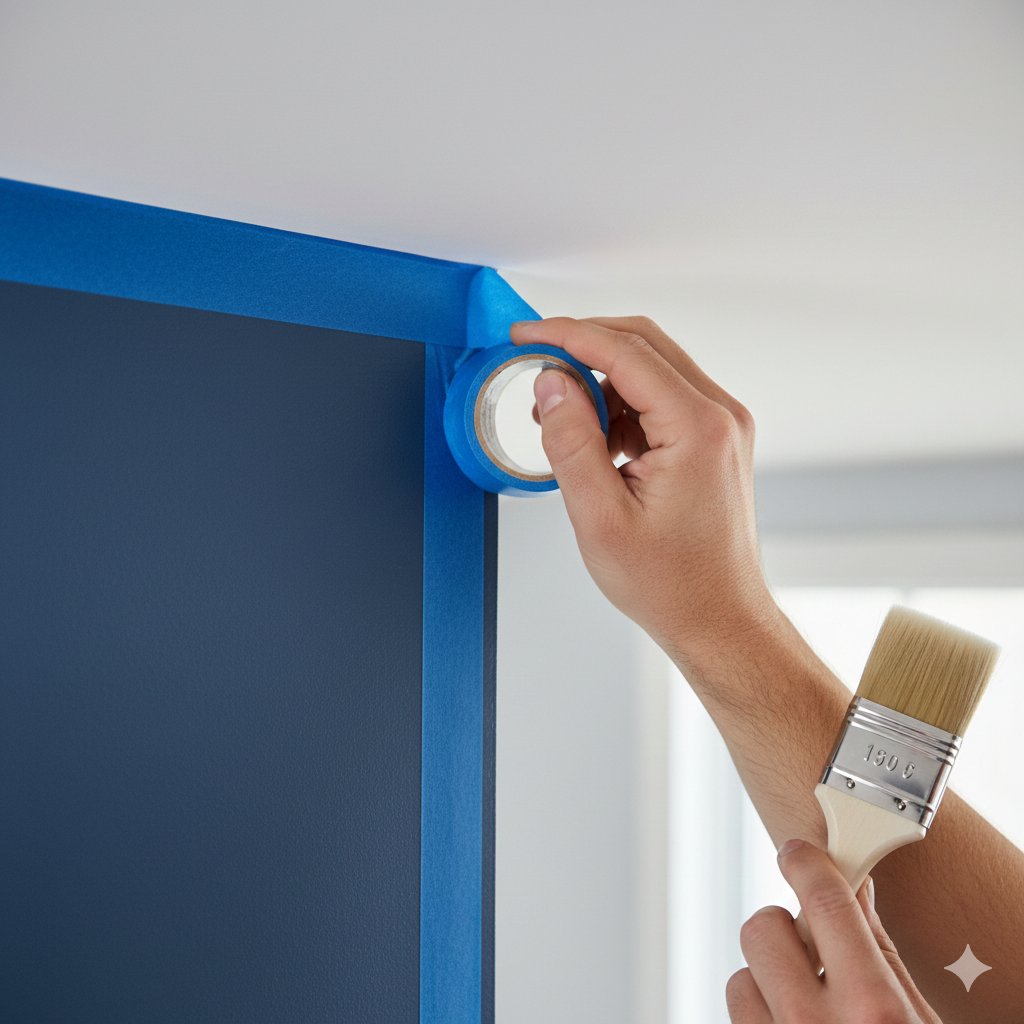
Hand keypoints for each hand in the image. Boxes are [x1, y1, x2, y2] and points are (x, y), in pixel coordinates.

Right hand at [512, 315, 779, 673]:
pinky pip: (661, 398)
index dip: (565, 335)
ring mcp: (721, 426)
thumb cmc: (672, 584)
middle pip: (642, 345)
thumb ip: (571, 442)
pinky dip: (621, 408)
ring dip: (600, 384)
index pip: (624, 351)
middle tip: (535, 369)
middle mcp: (719, 416)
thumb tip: (551, 383)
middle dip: (581, 350)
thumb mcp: (600, 517)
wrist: (719, 620)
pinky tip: (597, 445)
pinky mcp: (713, 440)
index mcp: (697, 427)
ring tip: (563, 427)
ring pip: (650, 370)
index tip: (525, 335)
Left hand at [727, 839, 942, 1022]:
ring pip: (741, 976)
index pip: (826, 902)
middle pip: (764, 930)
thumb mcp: (919, 1019)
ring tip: (806, 999)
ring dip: (768, 979)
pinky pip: (738, 1012)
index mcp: (874, 1008)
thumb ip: (881, 954)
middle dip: (783, 928)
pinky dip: (760, 1010)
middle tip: (809, 945)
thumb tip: (853, 888)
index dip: (807, 864)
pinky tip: (792, 1022)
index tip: (798, 852)